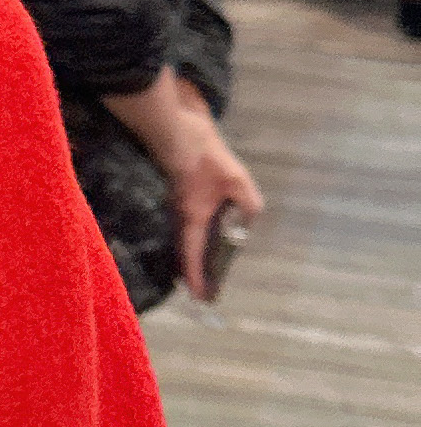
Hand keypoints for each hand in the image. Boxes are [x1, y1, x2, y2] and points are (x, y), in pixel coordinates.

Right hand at [106, 70, 263, 300]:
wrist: (178, 130)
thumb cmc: (204, 157)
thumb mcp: (236, 180)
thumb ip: (247, 203)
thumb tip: (248, 220)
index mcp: (194, 216)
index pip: (193, 254)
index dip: (197, 277)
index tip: (201, 297)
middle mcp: (182, 215)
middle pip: (185, 250)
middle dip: (194, 271)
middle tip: (205, 288)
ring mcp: (178, 204)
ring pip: (185, 237)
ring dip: (194, 254)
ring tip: (206, 269)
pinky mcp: (179, 194)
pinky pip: (186, 224)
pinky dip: (194, 237)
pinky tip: (204, 235)